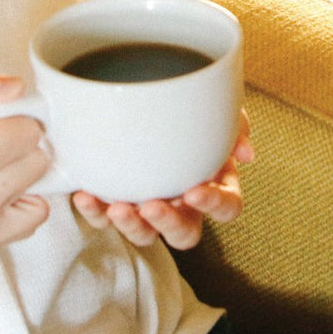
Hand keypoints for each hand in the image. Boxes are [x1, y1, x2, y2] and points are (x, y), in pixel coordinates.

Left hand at [71, 110, 253, 249]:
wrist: (142, 98)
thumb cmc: (186, 112)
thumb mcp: (215, 111)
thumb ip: (235, 126)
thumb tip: (246, 154)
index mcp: (213, 184)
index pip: (227, 207)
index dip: (214, 204)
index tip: (194, 190)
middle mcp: (184, 204)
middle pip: (185, 233)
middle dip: (168, 223)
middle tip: (151, 205)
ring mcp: (150, 209)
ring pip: (145, 235)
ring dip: (132, 226)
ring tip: (116, 208)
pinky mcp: (118, 206)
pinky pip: (106, 220)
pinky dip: (95, 212)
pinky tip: (85, 196)